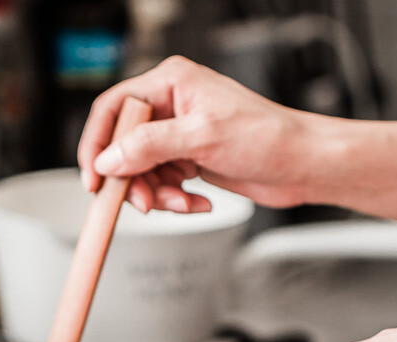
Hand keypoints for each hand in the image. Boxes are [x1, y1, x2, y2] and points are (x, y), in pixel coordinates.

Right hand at [78, 56, 319, 213]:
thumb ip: (149, 146)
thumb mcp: (202, 137)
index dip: (98, 144)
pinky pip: (163, 185)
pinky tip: (198, 202)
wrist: (301, 165)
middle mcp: (171, 107)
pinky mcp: (188, 160)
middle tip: (145, 203)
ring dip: (158, 195)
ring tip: (183, 203)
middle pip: (124, 148)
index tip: (95, 178)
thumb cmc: (267, 136)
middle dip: (134, 181)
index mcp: (171, 83)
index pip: (114, 109)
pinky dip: (175, 200)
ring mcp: (178, 136)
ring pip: (142, 172)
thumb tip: (110, 159)